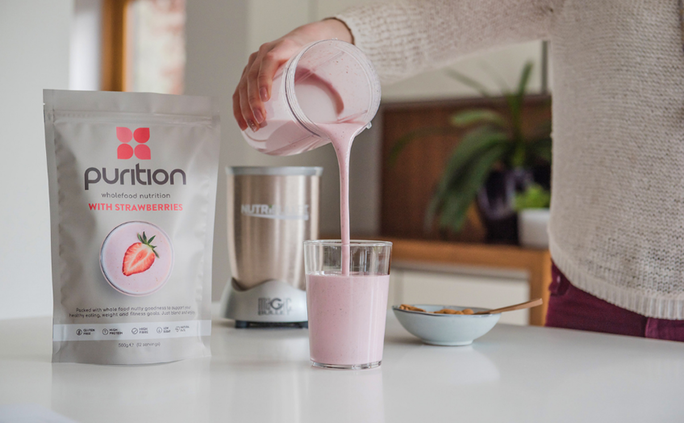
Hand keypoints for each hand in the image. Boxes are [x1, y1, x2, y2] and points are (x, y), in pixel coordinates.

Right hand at [233, 19, 352, 131]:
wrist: (305, 38)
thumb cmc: (314, 53)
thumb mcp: (323, 64)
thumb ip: (332, 85)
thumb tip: (343, 112)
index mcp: (284, 47)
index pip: (269, 60)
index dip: (265, 79)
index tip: (266, 97)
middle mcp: (265, 52)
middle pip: (252, 75)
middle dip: (253, 101)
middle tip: (260, 120)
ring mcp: (255, 62)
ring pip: (243, 84)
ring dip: (244, 107)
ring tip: (252, 125)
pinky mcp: (250, 72)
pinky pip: (239, 89)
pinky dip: (239, 106)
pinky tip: (242, 121)